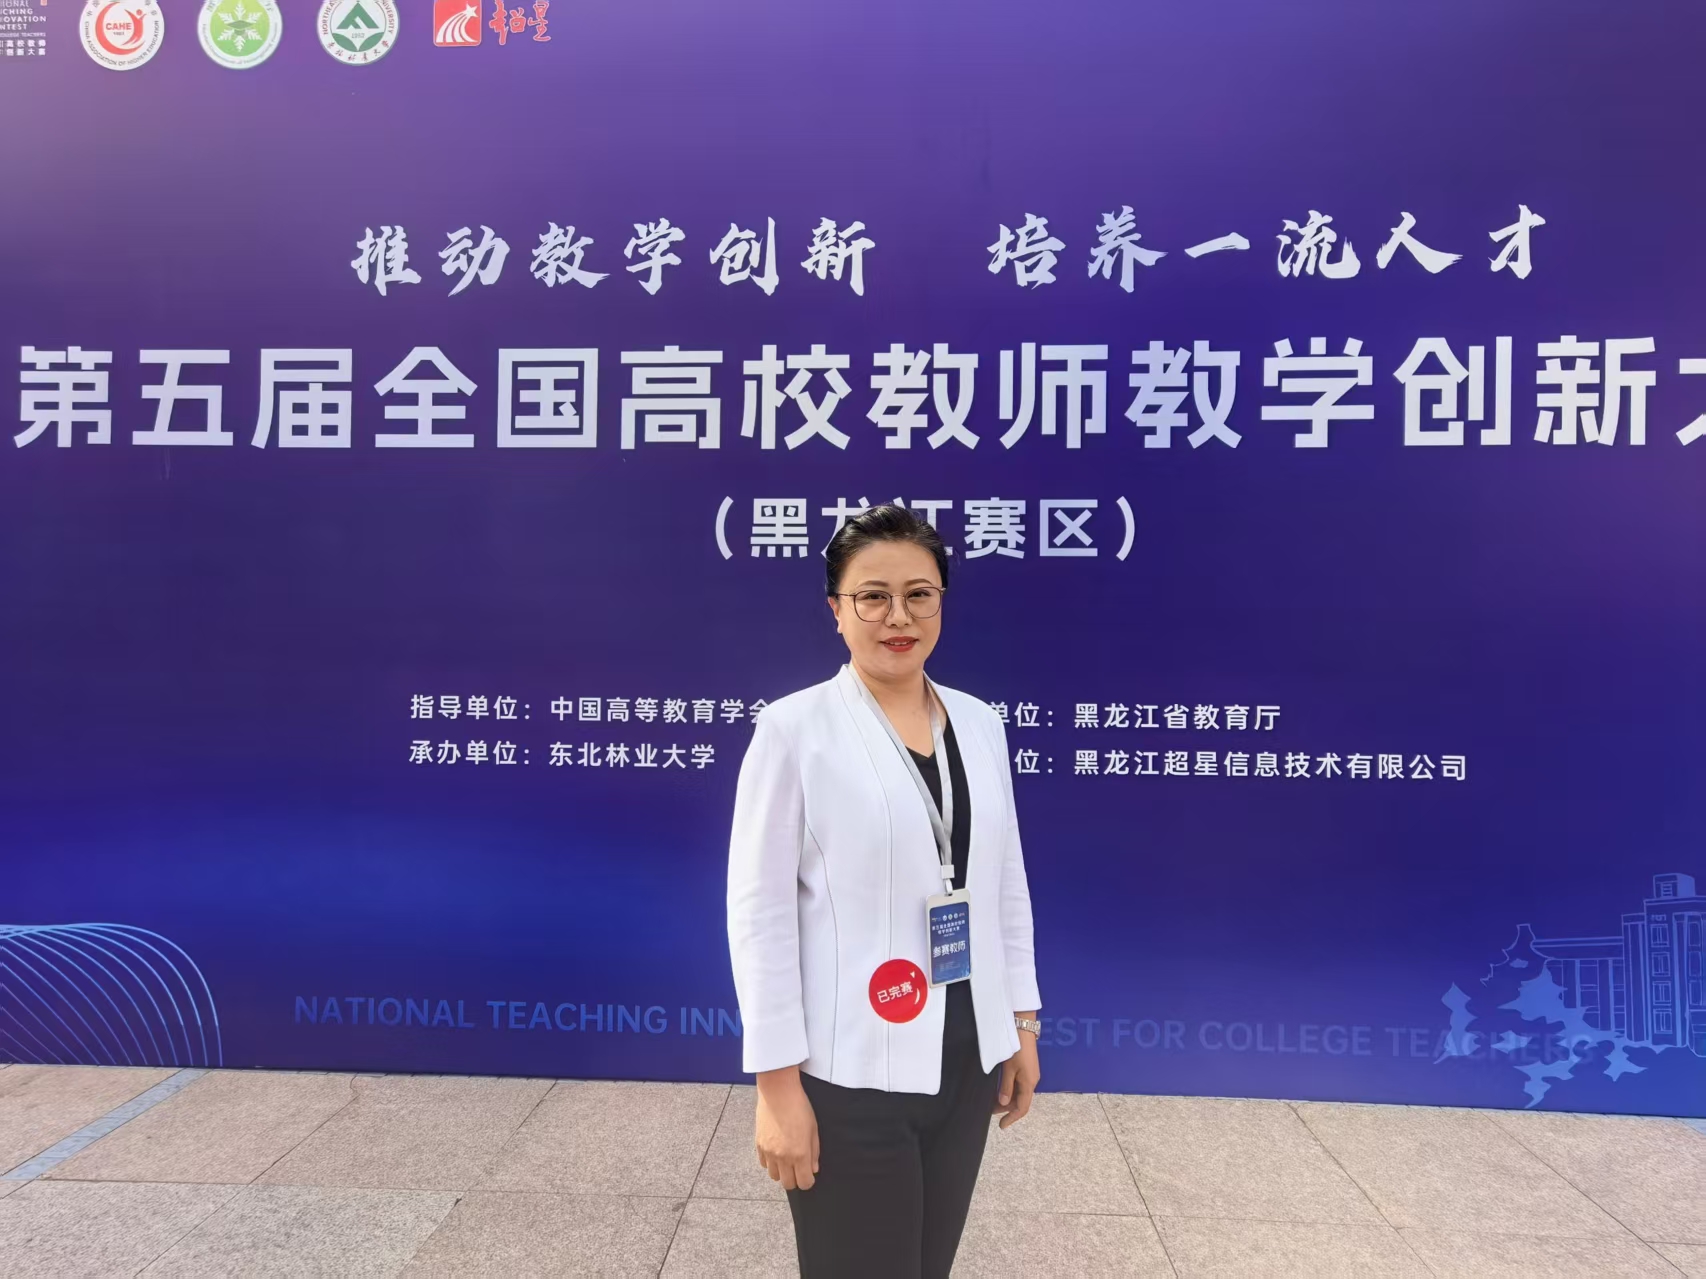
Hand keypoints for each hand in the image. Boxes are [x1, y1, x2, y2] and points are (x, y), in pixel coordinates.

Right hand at [755, 1067, 819, 1189]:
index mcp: (800, 1154)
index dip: (808, 1181)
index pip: (804, 1183)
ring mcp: (769, 1152)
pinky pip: (763, 1164)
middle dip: (795, 1179)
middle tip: (798, 1169)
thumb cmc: (799, 1106)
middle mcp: (783, 1157)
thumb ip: (814, 1152)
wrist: (778, 1091)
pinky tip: (776, 1151)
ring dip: (781, 1172)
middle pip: (788, 1184)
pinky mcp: (759, 1145)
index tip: (809, 1175)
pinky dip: (770, 1163)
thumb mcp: (813, 1129)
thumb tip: (813, 1168)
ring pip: (774, 1176)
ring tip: (786, 1159)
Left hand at [993, 1019, 1039, 1129]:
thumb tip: (1004, 1103)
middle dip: (1006, 1108)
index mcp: (1029, 1084)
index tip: (1001, 1126)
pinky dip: (1010, 1090)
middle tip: (990, 1111)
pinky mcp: (1027, 1068)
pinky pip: (1019, 1085)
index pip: (1022, 1108)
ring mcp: (1030, 1074)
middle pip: (1020, 1101)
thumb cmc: (1017, 1048)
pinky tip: (1000, 1089)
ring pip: (1019, 1093)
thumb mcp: (1009, 1068)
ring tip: (992, 1101)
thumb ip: (1006, 1086)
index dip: (1012, 1118)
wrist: (1023, 1028)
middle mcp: (1032, 1081)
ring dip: (1007, 1099)